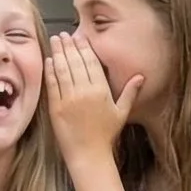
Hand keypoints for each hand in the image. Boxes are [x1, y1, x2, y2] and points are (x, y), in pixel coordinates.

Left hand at [46, 31, 140, 162]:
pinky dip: (50, 71)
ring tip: (55, 41)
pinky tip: (49, 61)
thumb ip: (130, 92)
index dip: (85, 48)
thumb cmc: (106, 135)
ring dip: (58, 53)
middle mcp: (85, 92)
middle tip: (64, 34)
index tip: (79, 37)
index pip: (91, 63)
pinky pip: (52, 85)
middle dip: (69, 46)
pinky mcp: (56, 108)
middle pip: (76, 63)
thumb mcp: (122, 112)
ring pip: (63, 70)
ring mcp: (69, 100)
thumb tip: (141, 76)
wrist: (89, 155)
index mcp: (101, 91)